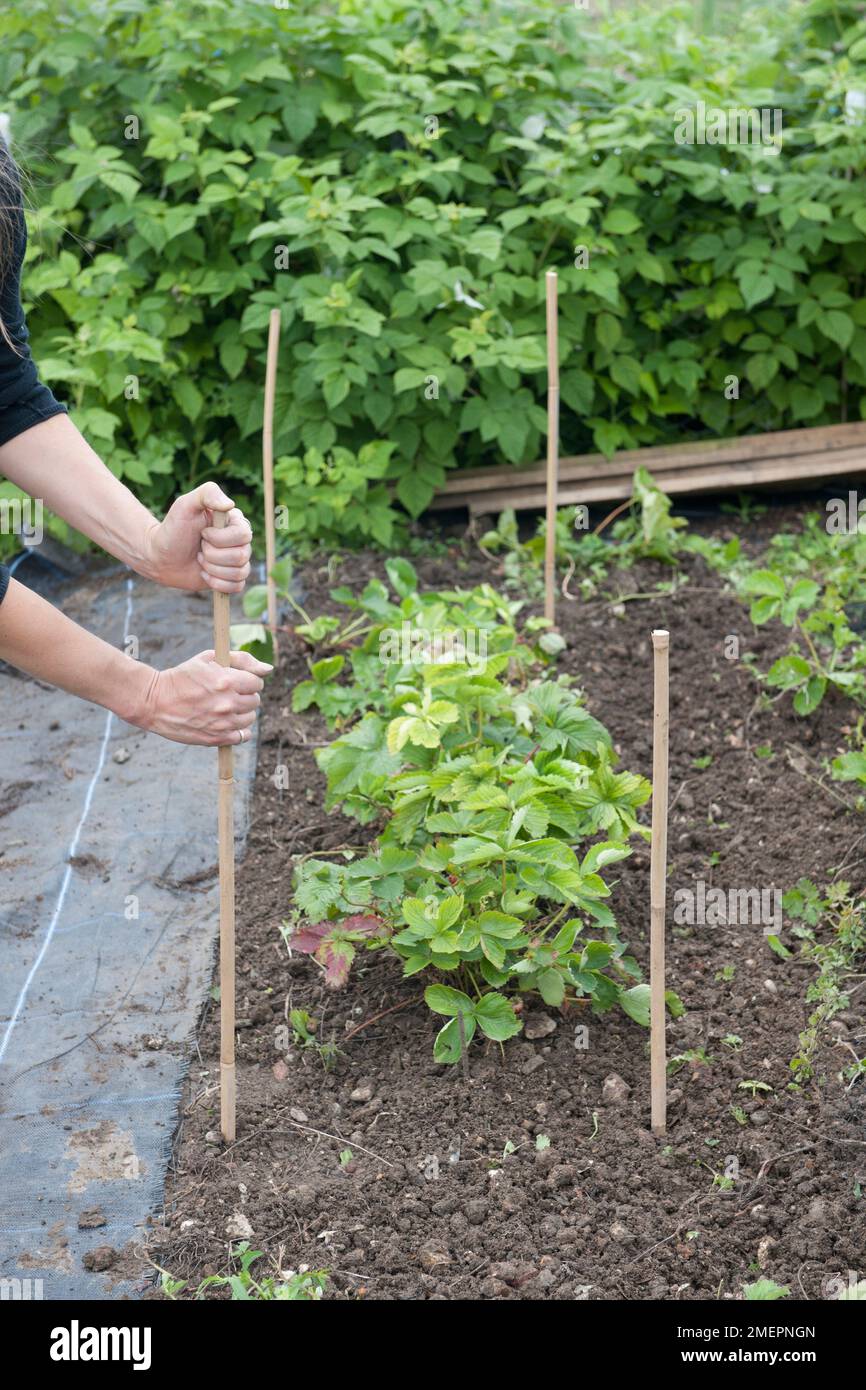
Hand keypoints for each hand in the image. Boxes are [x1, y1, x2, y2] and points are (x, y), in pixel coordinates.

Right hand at [132, 649, 272, 745]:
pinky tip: (226, 722)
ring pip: (250, 718)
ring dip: (242, 712)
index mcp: (227, 680)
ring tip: (224, 707)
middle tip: (227, 693)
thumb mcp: (209, 658)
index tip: (236, 681)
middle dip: (245, 695)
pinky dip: (239, 730)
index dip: (247, 680)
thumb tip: (269, 669)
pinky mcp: (216, 738)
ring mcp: (222, 723)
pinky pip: (243, 736)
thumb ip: (242, 659)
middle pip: (255, 701)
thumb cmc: (183, 676)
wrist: (154, 701)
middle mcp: (227, 703)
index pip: (257, 683)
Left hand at [144, 482, 253, 593]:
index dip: (220, 539)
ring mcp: (236, 560)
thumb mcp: (185, 504)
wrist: (160, 555)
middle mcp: (239, 541)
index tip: (202, 533)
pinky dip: (217, 583)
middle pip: (241, 556)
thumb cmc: (173, 528)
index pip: (243, 535)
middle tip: (199, 548)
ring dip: (213, 569)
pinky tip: (204, 574)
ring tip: (199, 560)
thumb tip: (230, 505)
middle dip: (213, 555)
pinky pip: (237, 586)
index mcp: (234, 521)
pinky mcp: (231, 578)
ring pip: (239, 573)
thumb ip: (208, 493)